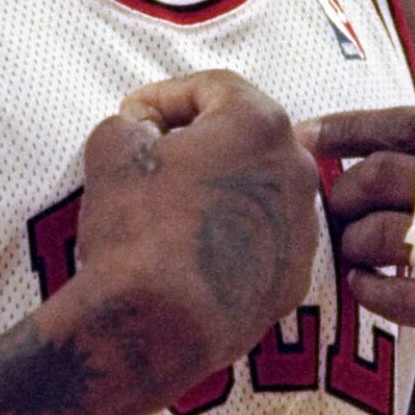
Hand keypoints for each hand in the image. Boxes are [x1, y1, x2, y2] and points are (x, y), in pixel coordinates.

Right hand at [74, 72, 322, 404]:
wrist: (159, 326)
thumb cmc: (137, 230)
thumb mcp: (113, 147)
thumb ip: (135, 122)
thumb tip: (144, 132)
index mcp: (259, 124)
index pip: (212, 88)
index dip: (163, 96)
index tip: (133, 116)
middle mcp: (297, 170)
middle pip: (245, 136)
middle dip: (199, 139)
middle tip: (153, 155)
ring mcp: (302, 227)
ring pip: (257, 189)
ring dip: (219, 188)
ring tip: (170, 207)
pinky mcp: (294, 277)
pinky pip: (261, 239)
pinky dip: (231, 235)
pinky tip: (192, 251)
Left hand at [306, 106, 414, 414]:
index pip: (414, 125)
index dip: (349, 129)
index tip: (307, 136)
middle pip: (390, 177)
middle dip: (342, 191)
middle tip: (326, 209)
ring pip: (390, 238)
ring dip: (354, 244)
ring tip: (350, 254)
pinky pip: (407, 299)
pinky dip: (372, 292)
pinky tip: (364, 291)